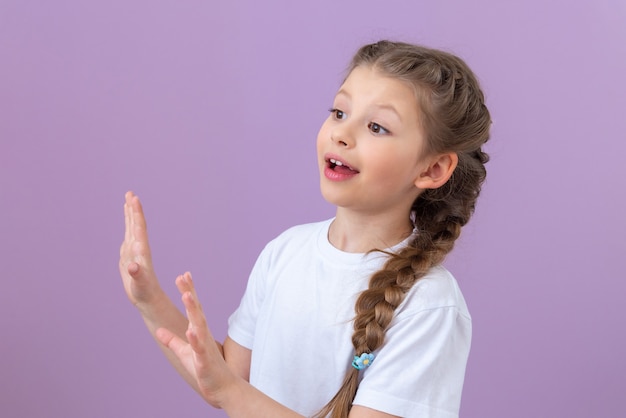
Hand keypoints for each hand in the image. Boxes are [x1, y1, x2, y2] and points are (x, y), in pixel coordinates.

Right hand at [119, 191, 162, 307]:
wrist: (148, 298)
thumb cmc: (145, 293)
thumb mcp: (140, 285)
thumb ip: (137, 275)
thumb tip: (132, 267)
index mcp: (142, 251)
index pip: (139, 228)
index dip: (137, 213)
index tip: (135, 199)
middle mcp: (139, 248)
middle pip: (136, 224)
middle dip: (133, 208)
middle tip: (130, 192)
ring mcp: (134, 251)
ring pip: (132, 228)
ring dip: (130, 214)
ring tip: (128, 199)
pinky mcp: (129, 255)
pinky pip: (128, 236)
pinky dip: (127, 226)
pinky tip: (128, 220)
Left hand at [156, 272, 235, 407]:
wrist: (222, 387)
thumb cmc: (203, 369)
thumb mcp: (184, 353)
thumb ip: (173, 340)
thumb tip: (159, 330)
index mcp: (198, 331)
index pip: (193, 307)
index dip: (188, 290)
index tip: (183, 274)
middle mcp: (203, 334)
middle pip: (196, 309)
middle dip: (189, 293)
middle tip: (182, 277)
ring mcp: (204, 345)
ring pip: (198, 324)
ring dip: (193, 310)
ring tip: (187, 295)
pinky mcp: (204, 360)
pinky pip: (199, 348)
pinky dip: (195, 339)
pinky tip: (190, 330)